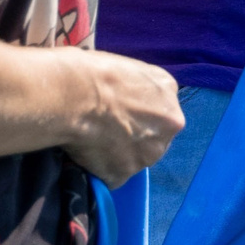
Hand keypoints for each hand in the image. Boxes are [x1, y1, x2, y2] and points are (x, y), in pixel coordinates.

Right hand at [62, 50, 184, 185]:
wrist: (75, 96)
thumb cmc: (94, 72)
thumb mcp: (130, 69)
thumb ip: (138, 89)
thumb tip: (126, 101)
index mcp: (168, 93)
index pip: (159, 111)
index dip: (138, 115)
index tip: (120, 114)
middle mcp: (168, 126)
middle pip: (153, 137)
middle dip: (134, 138)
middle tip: (106, 130)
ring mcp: (148, 154)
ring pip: (134, 159)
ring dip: (117, 155)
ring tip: (91, 141)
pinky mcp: (125, 174)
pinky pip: (111, 175)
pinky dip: (99, 169)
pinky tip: (85, 153)